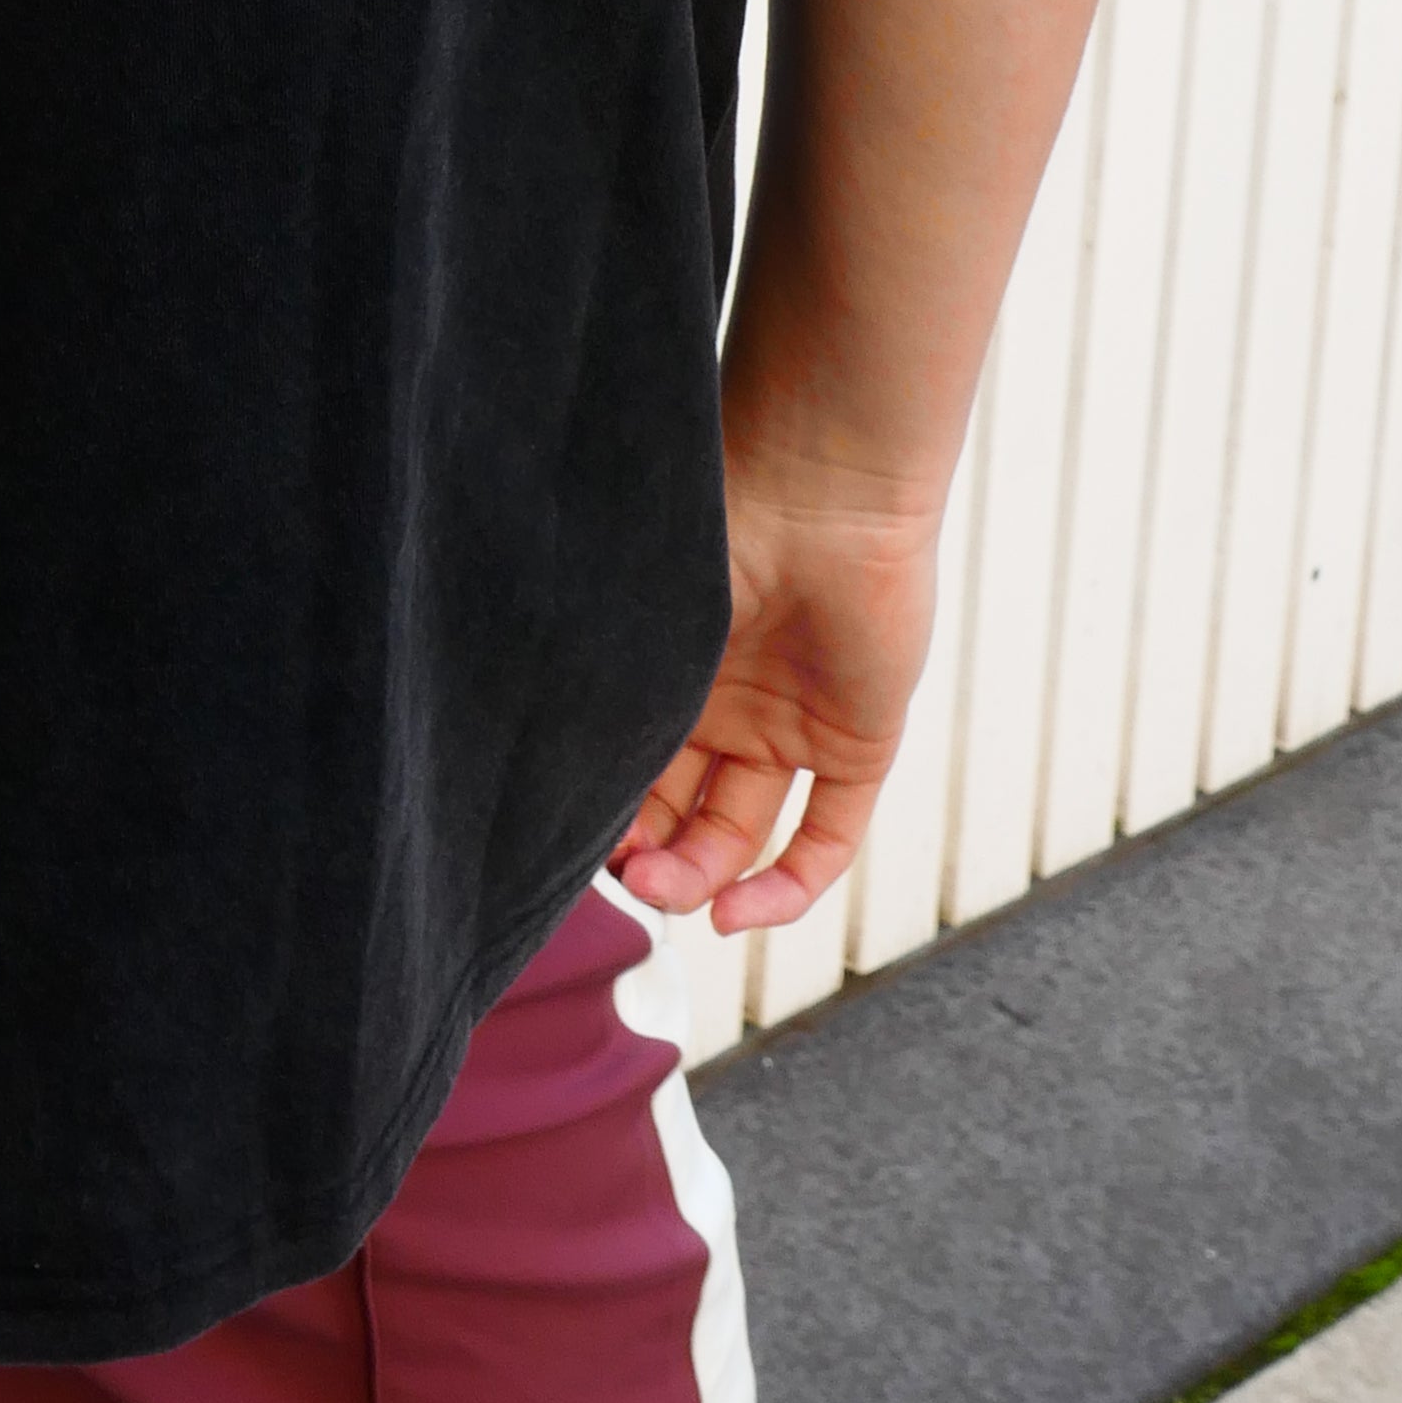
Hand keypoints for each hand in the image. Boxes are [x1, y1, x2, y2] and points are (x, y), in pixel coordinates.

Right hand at [614, 464, 941, 935]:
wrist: (821, 489)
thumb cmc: (713, 539)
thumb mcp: (636, 633)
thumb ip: (597, 712)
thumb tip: (543, 799)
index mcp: (667, 671)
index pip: (628, 772)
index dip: (603, 819)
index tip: (569, 845)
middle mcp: (726, 706)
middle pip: (678, 815)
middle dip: (648, 860)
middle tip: (629, 878)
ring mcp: (791, 726)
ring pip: (739, 836)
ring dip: (702, 879)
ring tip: (670, 894)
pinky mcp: (858, 743)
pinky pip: (825, 839)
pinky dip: (786, 890)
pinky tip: (738, 913)